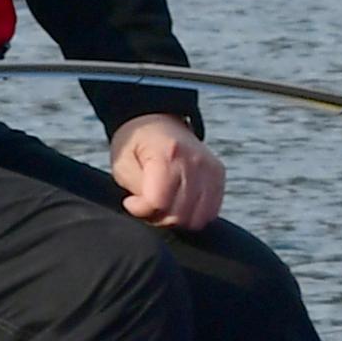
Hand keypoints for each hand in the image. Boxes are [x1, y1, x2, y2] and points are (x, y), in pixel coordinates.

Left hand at [108, 113, 224, 231]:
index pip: (158, 202)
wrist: (157, 121)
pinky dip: (193, 215)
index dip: (142, 210)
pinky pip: (210, 212)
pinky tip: (179, 205)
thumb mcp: (122, 163)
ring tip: (164, 206)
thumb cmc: (136, 144)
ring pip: (197, 218)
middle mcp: (194, 161)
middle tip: (147, 205)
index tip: (132, 202)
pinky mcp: (218, 175)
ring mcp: (210, 169)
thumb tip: (149, 210)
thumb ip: (135, 190)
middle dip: (159, 217)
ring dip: (177, 219)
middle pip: (179, 214)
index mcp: (168, 154)